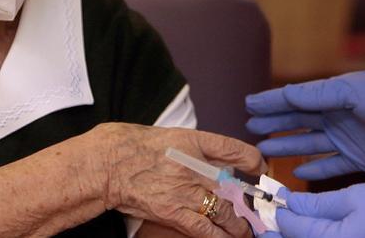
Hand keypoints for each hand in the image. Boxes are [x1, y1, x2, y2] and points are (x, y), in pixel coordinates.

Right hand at [91, 123, 263, 237]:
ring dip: (239, 224)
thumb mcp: (169, 136)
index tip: (259, 168)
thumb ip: (194, 148)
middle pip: (235, 186)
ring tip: (245, 229)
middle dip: (250, 201)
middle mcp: (194, 165)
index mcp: (193, 140)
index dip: (254, 161)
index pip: (235, 149)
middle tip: (257, 209)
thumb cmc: (132, 146)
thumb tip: (214, 160)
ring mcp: (184, 190)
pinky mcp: (172, 212)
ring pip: (225, 212)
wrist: (105, 163)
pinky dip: (220, 236)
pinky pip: (204, 230)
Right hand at [245, 71, 364, 178]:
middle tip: (249, 126)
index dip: (271, 101)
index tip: (248, 103)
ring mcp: (344, 140)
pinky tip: (296, 171)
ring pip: (307, 144)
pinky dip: (312, 168)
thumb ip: (318, 94)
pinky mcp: (356, 160)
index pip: (295, 99)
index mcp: (332, 96)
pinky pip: (328, 166)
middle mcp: (335, 117)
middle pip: (296, 122)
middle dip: (272, 123)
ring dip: (285, 145)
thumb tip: (286, 94)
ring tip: (263, 148)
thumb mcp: (350, 90)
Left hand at [263, 185, 364, 237]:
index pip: (289, 228)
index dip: (275, 211)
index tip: (264, 197)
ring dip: (289, 237)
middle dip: (274, 232)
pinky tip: (305, 230)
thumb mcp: (353, 198)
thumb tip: (288, 201)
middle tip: (262, 218)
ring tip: (276, 227)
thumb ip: (316, 202)